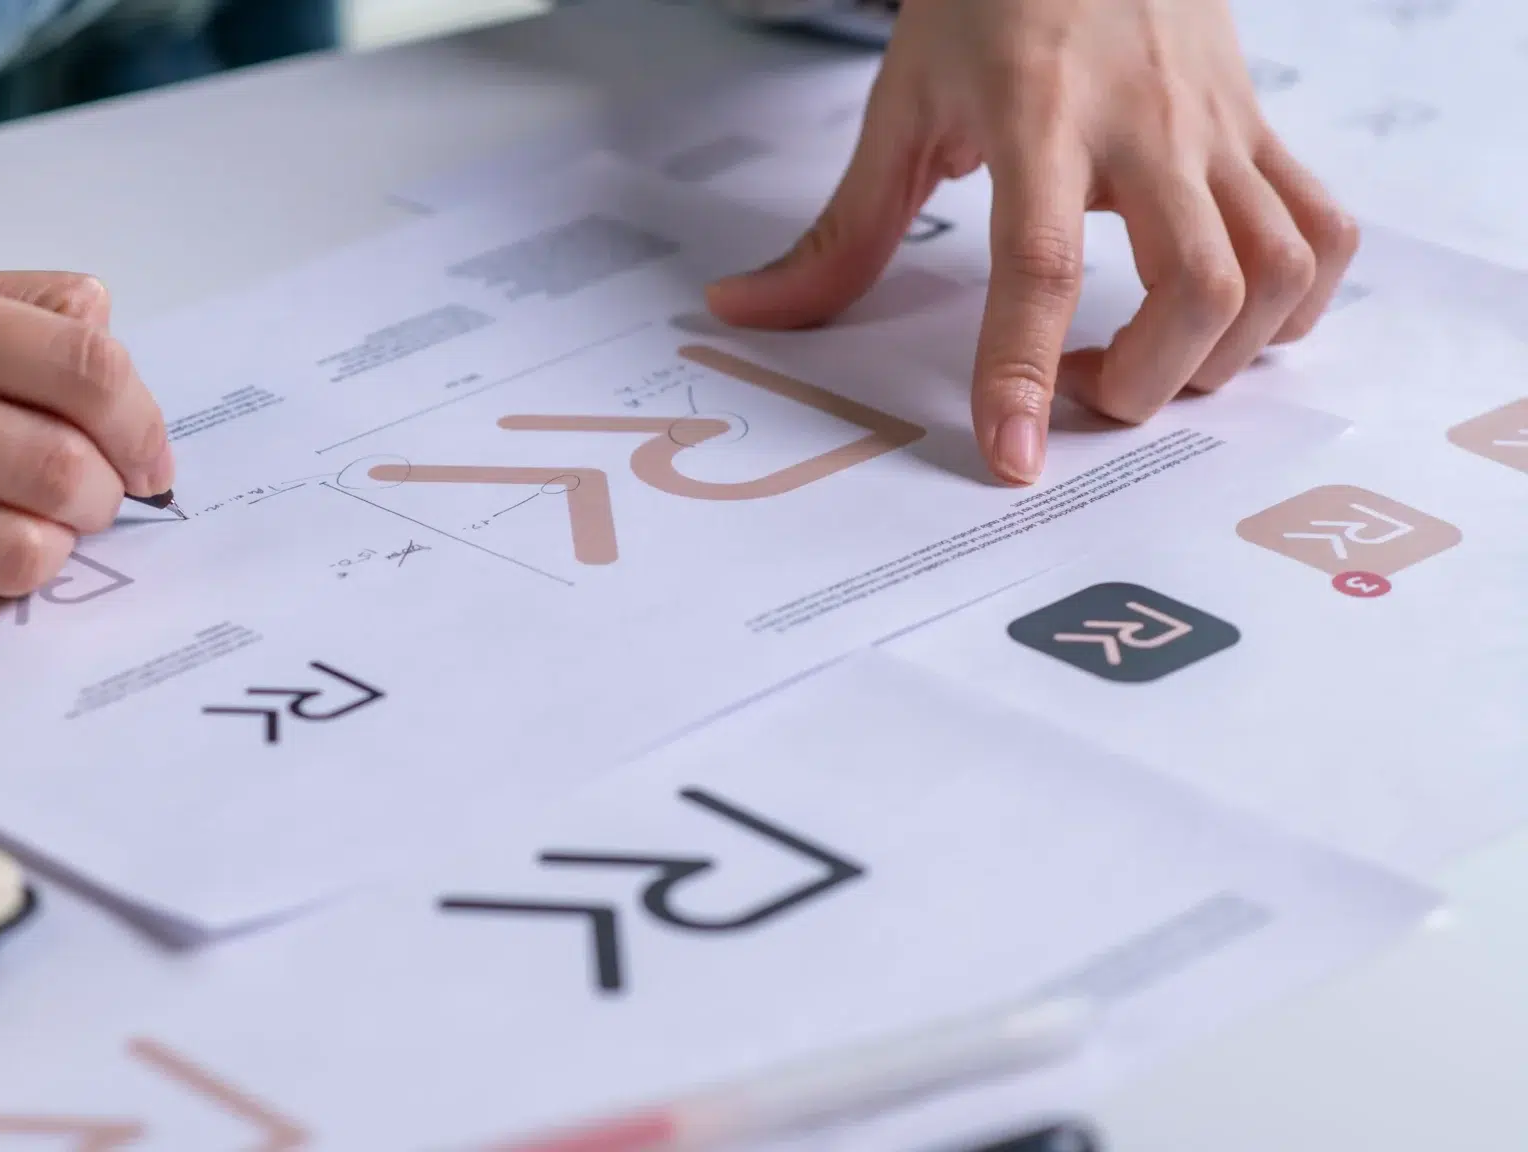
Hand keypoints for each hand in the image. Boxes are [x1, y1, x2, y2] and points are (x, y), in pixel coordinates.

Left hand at [705, 0, 1358, 483]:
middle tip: (1080, 391)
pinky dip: (1296, 300)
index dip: (1022, 371)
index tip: (1012, 454)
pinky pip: (1323, 228)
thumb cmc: (985, 2)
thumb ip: (840, 229)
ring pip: (1278, 269)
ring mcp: (1221, 125)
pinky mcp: (1264, 126)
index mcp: (1039, 116)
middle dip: (1145, 382)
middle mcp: (1147, 123)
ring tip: (1151, 361)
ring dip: (1224, 354)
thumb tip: (746, 310)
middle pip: (1197, 287)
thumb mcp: (902, 106)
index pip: (1041, 264)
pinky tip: (1232, 320)